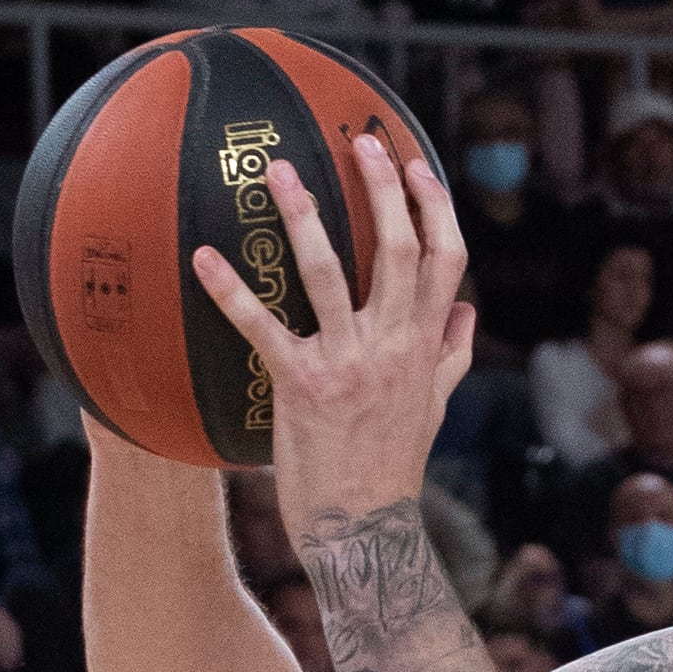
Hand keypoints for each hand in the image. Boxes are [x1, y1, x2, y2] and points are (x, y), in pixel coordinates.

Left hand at [192, 132, 474, 553]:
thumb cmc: (393, 466)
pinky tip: (204, 258)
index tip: (416, 165)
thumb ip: (452, 354)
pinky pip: (262, 329)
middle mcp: (393, 345)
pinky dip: (231, 291)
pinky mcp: (301, 386)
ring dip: (304, 216)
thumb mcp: (435, 406)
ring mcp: (348, 364)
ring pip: (330, 273)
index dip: (434, 207)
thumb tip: (469, 311)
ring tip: (279, 172)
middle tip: (362, 142)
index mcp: (426, 344)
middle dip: (382, 189)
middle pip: (396, 250)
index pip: (445, 261)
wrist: (364, 529)